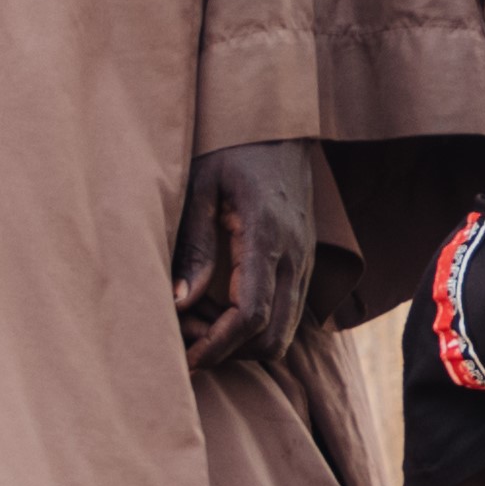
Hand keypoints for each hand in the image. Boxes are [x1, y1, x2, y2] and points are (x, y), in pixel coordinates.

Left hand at [173, 139, 331, 370]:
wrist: (279, 125)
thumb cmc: (231, 149)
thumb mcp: (200, 187)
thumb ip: (193, 246)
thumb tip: (179, 303)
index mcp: (267, 236)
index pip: (250, 315)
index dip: (217, 346)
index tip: (184, 360)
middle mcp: (295, 256)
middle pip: (272, 337)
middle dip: (228, 352)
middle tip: (185, 342)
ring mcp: (305, 262)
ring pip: (283, 333)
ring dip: (241, 344)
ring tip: (198, 327)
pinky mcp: (304, 264)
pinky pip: (287, 315)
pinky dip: (255, 328)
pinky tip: (219, 311)